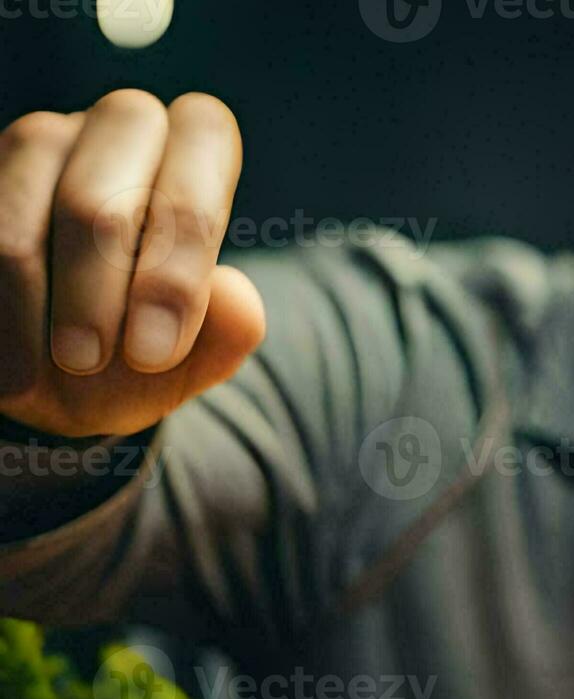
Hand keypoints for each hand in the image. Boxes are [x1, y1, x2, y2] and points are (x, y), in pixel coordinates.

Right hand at [0, 89, 264, 437]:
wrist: (59, 376)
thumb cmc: (138, 355)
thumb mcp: (192, 359)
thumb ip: (228, 333)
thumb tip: (236, 297)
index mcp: (193, 153)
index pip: (202, 136)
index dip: (181, 246)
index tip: (154, 352)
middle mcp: (119, 130)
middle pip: (99, 196)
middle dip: (92, 291)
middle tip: (86, 363)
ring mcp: (40, 143)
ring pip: (19, 220)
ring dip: (29, 307)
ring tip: (37, 379)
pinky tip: (8, 365)